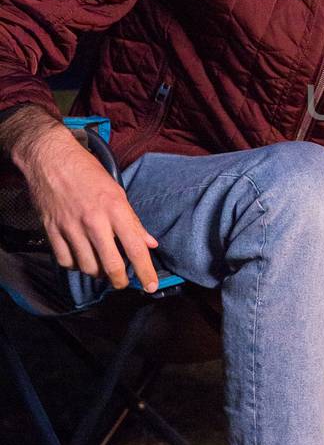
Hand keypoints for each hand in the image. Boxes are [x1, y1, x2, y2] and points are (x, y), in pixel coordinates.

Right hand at [6, 113, 158, 290]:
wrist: (51, 158)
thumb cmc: (87, 172)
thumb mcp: (117, 191)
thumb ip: (133, 221)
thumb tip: (150, 243)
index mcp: (115, 209)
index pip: (135, 248)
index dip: (145, 272)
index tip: (150, 287)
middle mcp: (94, 221)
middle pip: (111, 266)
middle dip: (120, 281)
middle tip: (123, 282)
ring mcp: (70, 227)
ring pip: (87, 267)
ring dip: (97, 273)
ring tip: (102, 267)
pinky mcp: (51, 230)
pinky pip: (65, 261)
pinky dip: (75, 265)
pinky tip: (81, 259)